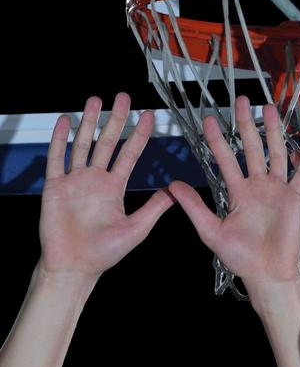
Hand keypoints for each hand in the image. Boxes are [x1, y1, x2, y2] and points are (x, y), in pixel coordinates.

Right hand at [39, 93, 174, 279]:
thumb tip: (175, 191)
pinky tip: (65, 122)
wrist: (75, 268)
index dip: (139, 134)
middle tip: (123, 98)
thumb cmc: (103, 254)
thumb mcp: (136, 228)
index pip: (130, 153)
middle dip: (115, 119)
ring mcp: (75, 181)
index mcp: (114, 187)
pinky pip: (57, 159)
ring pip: (83, 144)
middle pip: (107, 142)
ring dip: (89, 122)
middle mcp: (95, 180)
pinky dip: (60, 140)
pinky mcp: (56, 187)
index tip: (149, 115)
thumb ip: (154, 207)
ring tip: (95, 101)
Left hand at [167, 96, 299, 287]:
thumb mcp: (211, 231)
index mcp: (237, 192)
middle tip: (242, 101)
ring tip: (270, 109)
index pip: (225, 159)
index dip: (217, 140)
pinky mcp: (295, 198)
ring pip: (276, 153)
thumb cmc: (240, 257)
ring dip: (274, 132)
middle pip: (251, 148)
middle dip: (246, 125)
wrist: (267, 274)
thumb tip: (172, 185)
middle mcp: (258, 185)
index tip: (209, 119)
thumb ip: (194, 207)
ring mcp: (278, 190)